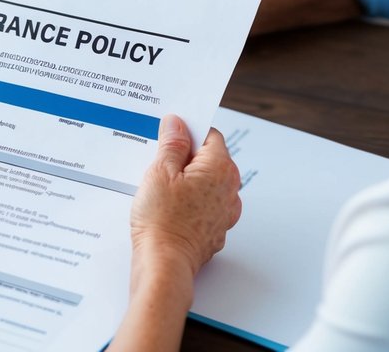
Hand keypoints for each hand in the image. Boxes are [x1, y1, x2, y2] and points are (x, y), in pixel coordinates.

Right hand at [129, 115, 241, 277]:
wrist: (163, 264)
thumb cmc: (162, 220)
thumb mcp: (160, 171)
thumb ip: (172, 143)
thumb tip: (177, 125)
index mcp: (220, 168)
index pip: (210, 135)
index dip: (188, 131)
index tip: (169, 133)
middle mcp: (229, 190)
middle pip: (209, 159)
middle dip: (185, 157)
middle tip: (159, 161)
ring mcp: (224, 213)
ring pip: (205, 183)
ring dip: (186, 181)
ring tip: (160, 188)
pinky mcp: (214, 231)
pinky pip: (203, 205)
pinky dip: (188, 202)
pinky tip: (167, 207)